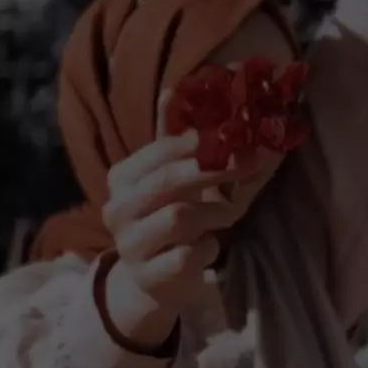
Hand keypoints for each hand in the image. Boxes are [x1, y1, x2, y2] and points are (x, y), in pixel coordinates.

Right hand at [102, 91, 238, 349]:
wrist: (154, 280)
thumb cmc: (169, 215)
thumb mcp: (173, 176)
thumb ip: (183, 137)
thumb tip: (191, 88)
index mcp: (122, 176)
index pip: (161, 150)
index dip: (201, 140)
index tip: (238, 130)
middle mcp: (117, 208)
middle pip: (170, 180)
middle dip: (216, 167)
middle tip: (250, 159)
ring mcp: (129, 244)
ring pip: (181, 216)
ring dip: (214, 212)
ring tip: (227, 214)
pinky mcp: (148, 276)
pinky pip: (188, 255)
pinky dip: (208, 248)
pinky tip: (208, 247)